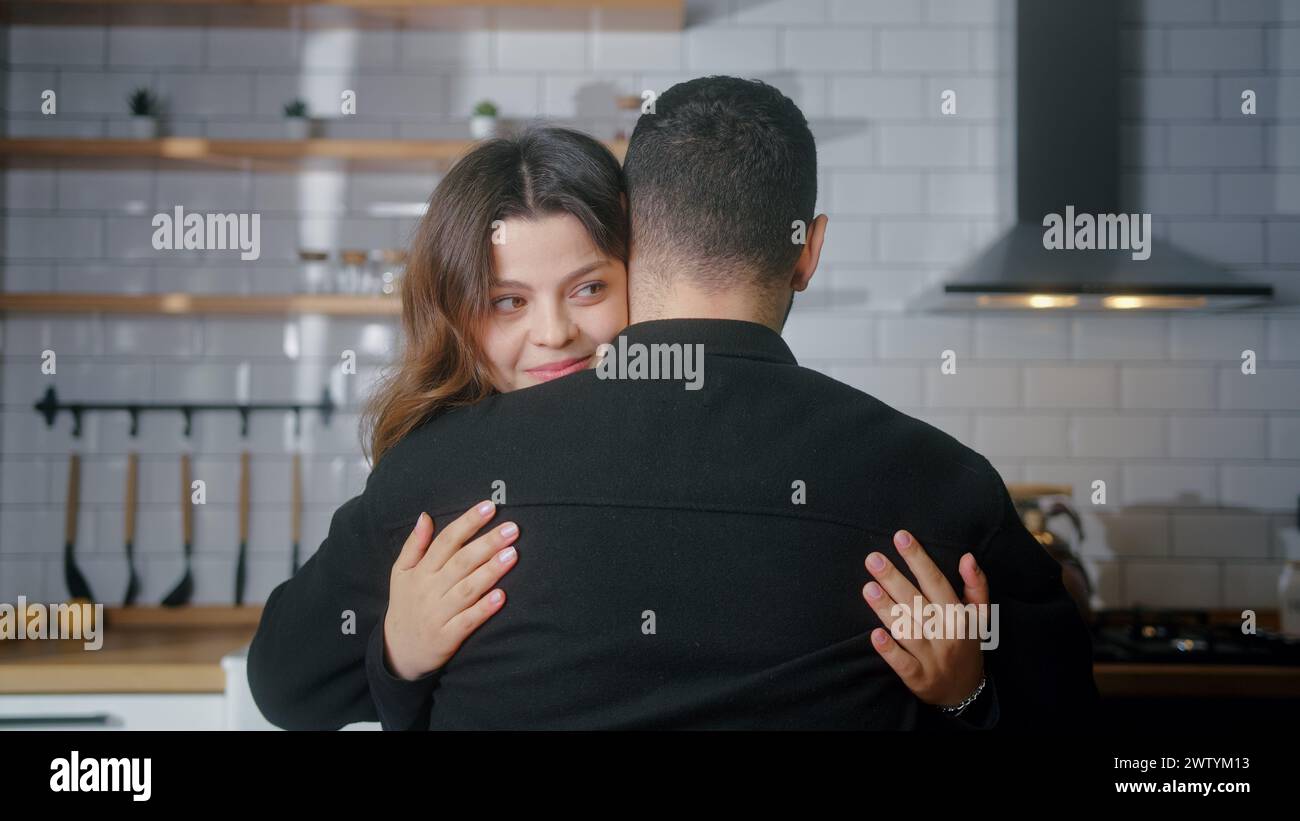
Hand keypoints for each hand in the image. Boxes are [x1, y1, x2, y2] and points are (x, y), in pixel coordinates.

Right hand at [382, 501, 518, 680]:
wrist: (397, 651)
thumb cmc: (406, 604)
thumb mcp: (401, 573)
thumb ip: (414, 545)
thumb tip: (425, 516)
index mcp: (421, 571)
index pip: (446, 541)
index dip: (468, 522)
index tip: (489, 506)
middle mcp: (429, 590)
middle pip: (461, 562)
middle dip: (487, 543)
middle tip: (512, 529)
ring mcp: (438, 614)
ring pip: (467, 589)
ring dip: (490, 571)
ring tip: (513, 554)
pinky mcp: (447, 637)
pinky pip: (467, 621)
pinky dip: (483, 609)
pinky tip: (501, 597)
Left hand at [861, 529, 987, 707]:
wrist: (966, 693)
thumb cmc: (967, 645)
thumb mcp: (979, 617)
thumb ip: (975, 586)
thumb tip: (968, 556)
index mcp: (958, 615)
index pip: (936, 582)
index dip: (919, 559)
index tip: (900, 537)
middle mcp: (946, 634)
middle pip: (917, 602)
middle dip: (894, 578)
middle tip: (872, 558)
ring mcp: (932, 658)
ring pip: (908, 630)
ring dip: (887, 610)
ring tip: (868, 588)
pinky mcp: (919, 678)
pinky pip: (904, 664)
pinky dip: (890, 651)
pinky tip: (875, 635)